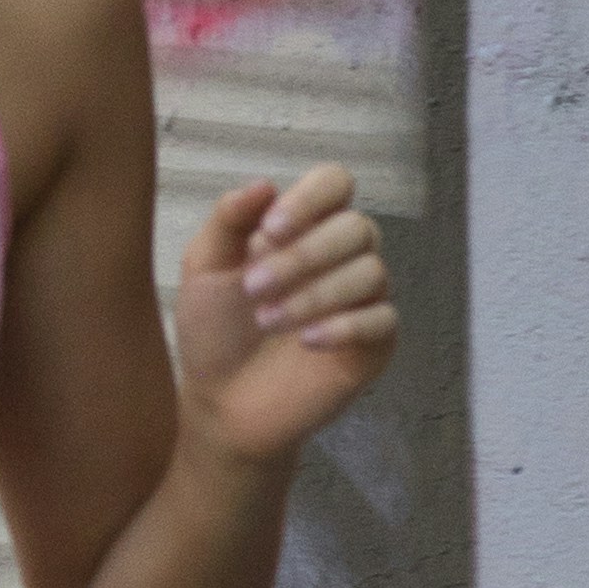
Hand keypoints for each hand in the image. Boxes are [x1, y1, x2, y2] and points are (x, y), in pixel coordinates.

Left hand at [173, 171, 396, 470]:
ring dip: (316, 293)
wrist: (220, 404)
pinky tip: (308, 341)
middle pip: (358, 227)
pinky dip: (345, 326)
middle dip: (304, 255)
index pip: (335, 184)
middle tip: (254, 288)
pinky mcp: (374, 345)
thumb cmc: (214, 333)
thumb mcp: (204, 269)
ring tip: (268, 320)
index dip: (311, 198)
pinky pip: (383, 320)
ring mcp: (362, 301)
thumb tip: (265, 183)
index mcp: (304, 229)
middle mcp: (341, 257)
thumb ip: (228, 220)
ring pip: (372, 272)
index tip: (270, 231)